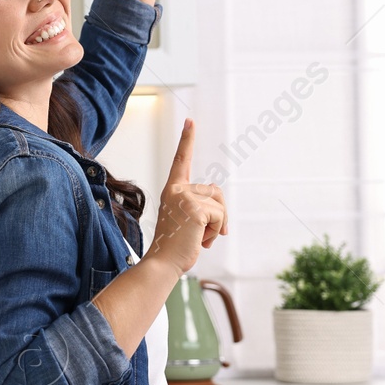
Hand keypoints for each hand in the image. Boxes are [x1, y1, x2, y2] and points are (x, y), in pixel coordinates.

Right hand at [145, 119, 226, 274]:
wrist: (163, 263)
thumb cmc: (175, 246)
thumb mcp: (186, 222)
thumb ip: (199, 209)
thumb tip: (221, 216)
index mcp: (172, 190)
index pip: (181, 160)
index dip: (187, 140)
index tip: (190, 120)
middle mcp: (177, 189)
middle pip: (215, 190)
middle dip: (219, 214)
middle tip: (205, 234)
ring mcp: (185, 197)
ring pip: (220, 205)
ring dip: (217, 225)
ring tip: (200, 237)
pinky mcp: (195, 209)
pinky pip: (220, 216)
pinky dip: (216, 231)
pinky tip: (201, 240)